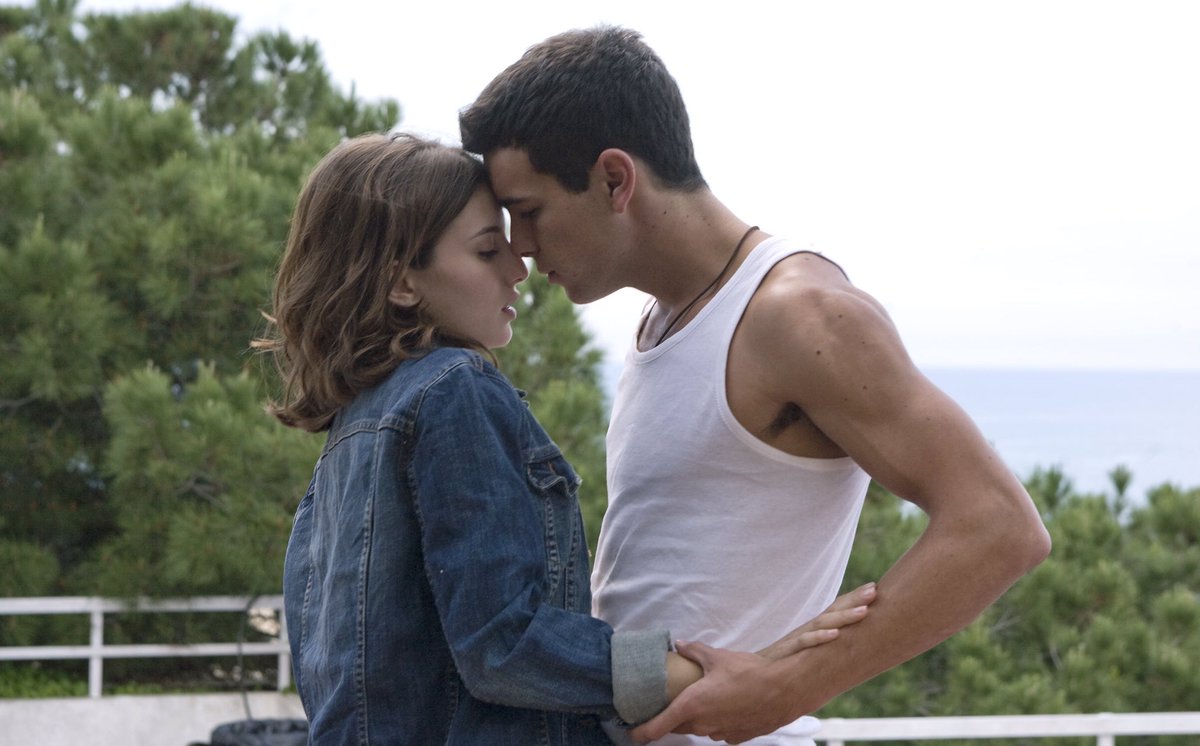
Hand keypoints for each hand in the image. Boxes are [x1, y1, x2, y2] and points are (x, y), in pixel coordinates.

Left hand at [630, 582, 875, 743]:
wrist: (783, 690)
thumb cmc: (748, 673)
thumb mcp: (718, 657)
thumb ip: (695, 652)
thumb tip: (680, 644)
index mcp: (691, 706)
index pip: (657, 727)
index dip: (642, 732)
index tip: (633, 734)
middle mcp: (703, 724)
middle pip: (679, 726)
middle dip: (673, 717)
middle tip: (671, 703)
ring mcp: (720, 734)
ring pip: (700, 728)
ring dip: (698, 718)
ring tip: (706, 699)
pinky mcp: (737, 737)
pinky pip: (719, 731)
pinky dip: (717, 721)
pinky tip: (727, 706)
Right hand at [757, 582, 875, 659]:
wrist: (755, 677)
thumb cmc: (783, 665)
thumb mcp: (809, 654)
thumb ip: (825, 647)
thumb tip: (849, 643)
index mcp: (813, 629)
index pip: (835, 609)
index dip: (853, 599)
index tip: (874, 587)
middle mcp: (806, 630)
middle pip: (831, 611)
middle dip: (854, 600)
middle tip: (874, 590)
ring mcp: (796, 639)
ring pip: (821, 624)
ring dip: (843, 616)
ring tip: (864, 610)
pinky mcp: (786, 652)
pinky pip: (804, 643)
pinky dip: (819, 638)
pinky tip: (836, 634)